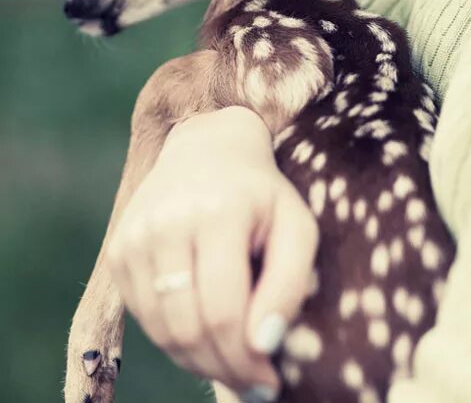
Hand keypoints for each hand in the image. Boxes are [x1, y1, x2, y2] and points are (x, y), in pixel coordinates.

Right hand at [106, 107, 318, 397]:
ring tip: (230, 360)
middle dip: (223, 368)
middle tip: (252, 381)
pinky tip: (203, 330)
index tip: (271, 381)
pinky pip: (144, 317)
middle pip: (189, 329)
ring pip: (162, 332)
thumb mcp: (297, 226)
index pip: (224, 312)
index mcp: (218, 212)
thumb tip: (264, 344)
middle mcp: (168, 222)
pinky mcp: (119, 248)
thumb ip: (289, 285)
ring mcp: (136, 235)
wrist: (208, 146)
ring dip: (198, 360)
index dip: (247, 359)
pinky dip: (174, 338)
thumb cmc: (262, 194)